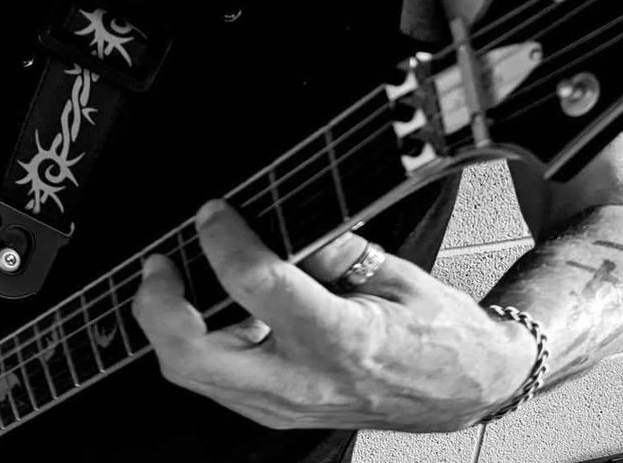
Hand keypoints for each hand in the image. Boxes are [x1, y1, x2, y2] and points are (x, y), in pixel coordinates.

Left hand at [132, 200, 534, 431]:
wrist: (464, 390)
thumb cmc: (437, 333)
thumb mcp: (394, 272)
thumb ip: (332, 245)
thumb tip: (282, 213)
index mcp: (339, 337)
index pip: (256, 284)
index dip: (223, 239)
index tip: (214, 211)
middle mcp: (303, 379)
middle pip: (194, 354)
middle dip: (159, 305)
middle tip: (161, 262)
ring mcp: (286, 404)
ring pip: (193, 374)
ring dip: (169, 324)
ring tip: (172, 280)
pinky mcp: (278, 411)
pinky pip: (215, 380)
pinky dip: (196, 342)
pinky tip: (205, 308)